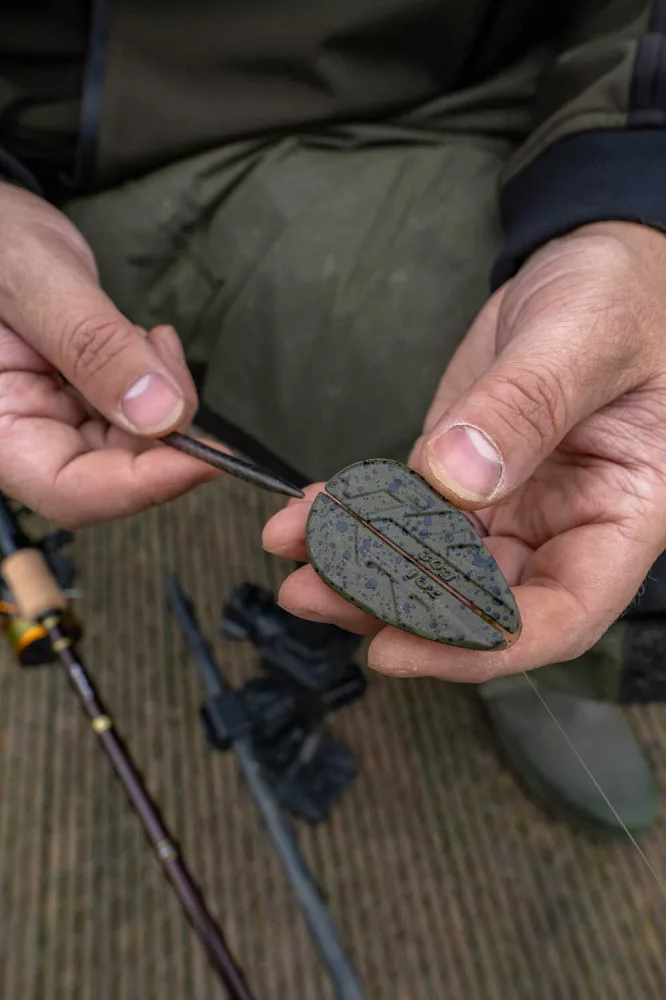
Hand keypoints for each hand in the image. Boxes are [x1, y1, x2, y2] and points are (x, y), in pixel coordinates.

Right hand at [0, 182, 217, 526]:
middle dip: (161, 428)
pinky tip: (147, 339)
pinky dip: (157, 380)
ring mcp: (55, 420)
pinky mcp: (81, 400)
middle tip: (166, 356)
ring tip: (147, 337)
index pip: (70, 491)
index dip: (142, 486)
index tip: (206, 461)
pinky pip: (136, 413)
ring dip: (162, 397)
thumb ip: (96, 347)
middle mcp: (24, 434)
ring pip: (135, 444)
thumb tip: (162, 416)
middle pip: (113, 473)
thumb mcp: (36, 280)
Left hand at [263, 221, 665, 680]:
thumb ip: (526, 408)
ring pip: (430, 564)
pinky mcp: (462, 477)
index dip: (476, 644)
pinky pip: (404, 512)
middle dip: (390, 603)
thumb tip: (455, 481)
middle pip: (477, 601)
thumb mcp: (585, 339)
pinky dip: (355, 515)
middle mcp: (564, 526)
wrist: (593, 261)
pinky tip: (308, 511)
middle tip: (313, 589)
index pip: (559, 615)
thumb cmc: (622, 296)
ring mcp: (509, 506)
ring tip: (292, 549)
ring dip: (358, 565)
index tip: (397, 642)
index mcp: (622, 515)